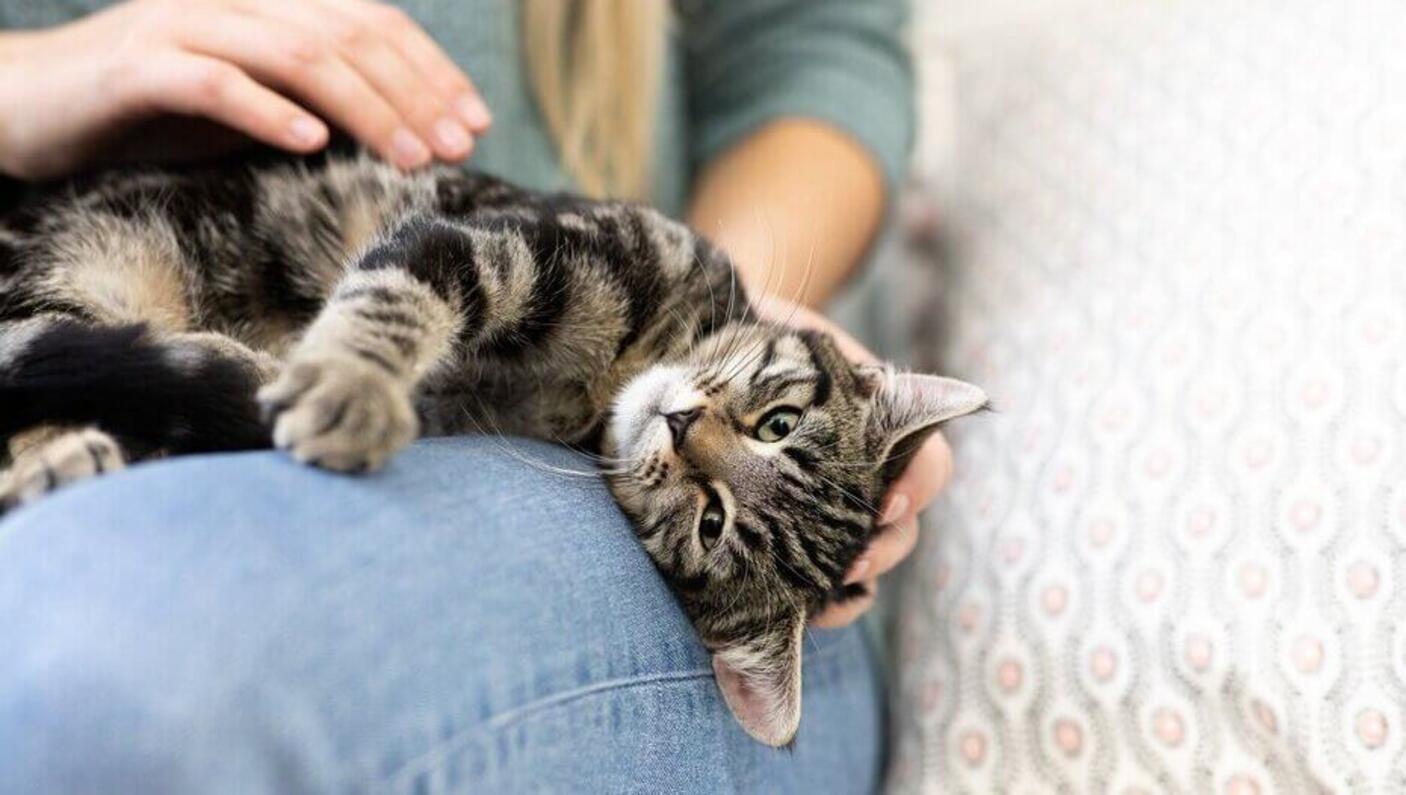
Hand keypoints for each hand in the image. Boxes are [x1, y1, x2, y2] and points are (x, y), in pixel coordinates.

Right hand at [0, 0, 490, 179]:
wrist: (28, 106)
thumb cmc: (149, 115)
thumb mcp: (249, 109)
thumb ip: (314, 107)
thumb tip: (406, 139)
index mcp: (267, 7)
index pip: (369, 22)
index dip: (430, 69)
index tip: (475, 124)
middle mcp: (232, 3)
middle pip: (345, 34)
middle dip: (413, 92)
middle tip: (456, 148)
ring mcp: (183, 28)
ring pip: (294, 52)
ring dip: (362, 106)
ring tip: (408, 155)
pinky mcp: (137, 67)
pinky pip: (213, 82)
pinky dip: (268, 111)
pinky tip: (314, 144)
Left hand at [753, 296, 952, 627]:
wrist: (713, 344)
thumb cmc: (758, 337)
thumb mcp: (784, 337)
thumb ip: (797, 351)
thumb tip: (795, 358)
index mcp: (885, 422)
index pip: (929, 464)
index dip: (918, 488)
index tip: (886, 503)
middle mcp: (871, 469)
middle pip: (904, 526)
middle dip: (885, 549)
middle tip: (851, 561)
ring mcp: (839, 504)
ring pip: (874, 557)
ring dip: (857, 582)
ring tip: (824, 596)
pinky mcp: (800, 534)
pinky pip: (835, 584)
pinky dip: (828, 603)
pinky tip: (805, 614)